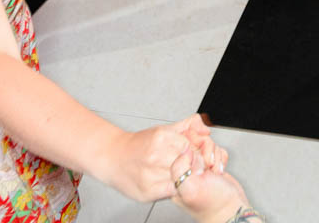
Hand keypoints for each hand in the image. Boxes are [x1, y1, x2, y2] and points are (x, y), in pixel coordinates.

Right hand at [101, 115, 215, 201]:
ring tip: (175, 174)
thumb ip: (188, 126)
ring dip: (181, 178)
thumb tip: (206, 130)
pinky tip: (166, 182)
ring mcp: (150, 174)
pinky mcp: (146, 191)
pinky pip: (169, 192)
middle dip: (191, 167)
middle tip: (187, 167)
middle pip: (187, 164)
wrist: (112, 156)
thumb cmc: (139, 144)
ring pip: (179, 179)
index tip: (192, 156)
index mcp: (161, 137)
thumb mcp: (163, 129)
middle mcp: (155, 155)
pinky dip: (171, 188)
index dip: (194, 154)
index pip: (190, 148)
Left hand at [171, 145, 246, 222]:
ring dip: (214, 154)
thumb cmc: (212, 204)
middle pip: (192, 140)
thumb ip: (179, 167)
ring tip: (213, 170)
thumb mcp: (190, 188)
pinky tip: (219, 169)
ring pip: (205, 143)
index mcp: (175, 174)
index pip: (176, 146)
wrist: (232, 209)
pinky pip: (215, 150)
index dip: (189, 143)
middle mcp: (185, 169)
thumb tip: (184, 149)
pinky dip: (221, 157)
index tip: (197, 154)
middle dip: (205, 149)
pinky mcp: (210, 165)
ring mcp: (198, 166)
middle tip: (207, 164)